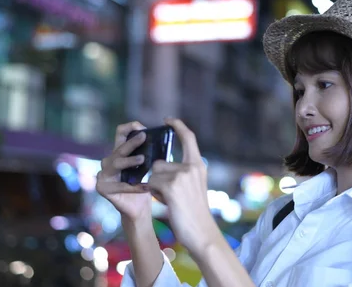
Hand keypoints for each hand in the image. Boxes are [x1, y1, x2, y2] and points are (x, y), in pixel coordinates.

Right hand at [96, 121, 151, 221]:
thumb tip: (164, 142)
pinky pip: (119, 185)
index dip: (129, 128)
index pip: (120, 134)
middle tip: (144, 137)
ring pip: (116, 163)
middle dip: (132, 142)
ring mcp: (103, 174)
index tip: (143, 127)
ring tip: (143, 160)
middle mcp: (109, 161)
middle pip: (119, 148)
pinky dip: (133, 186)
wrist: (139, 209)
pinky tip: (145, 187)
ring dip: (130, 161)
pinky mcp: (102, 188)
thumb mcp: (148, 167)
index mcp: (120, 153)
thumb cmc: (144, 185)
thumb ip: (152, 155)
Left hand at [148, 118, 221, 254]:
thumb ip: (182, 172)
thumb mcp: (193, 186)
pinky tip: (166, 203)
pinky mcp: (172, 186)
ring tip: (169, 200)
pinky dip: (153, 194)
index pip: (188, 138)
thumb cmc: (194, 212)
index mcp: (198, 165)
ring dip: (155, 187)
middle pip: (160, 163)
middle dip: (158, 178)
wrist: (201, 231)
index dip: (178, 126)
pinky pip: (151, 183)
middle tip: (169, 195)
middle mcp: (192, 167)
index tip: (168, 119)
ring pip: (154, 174)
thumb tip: (158, 165)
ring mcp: (182, 176)